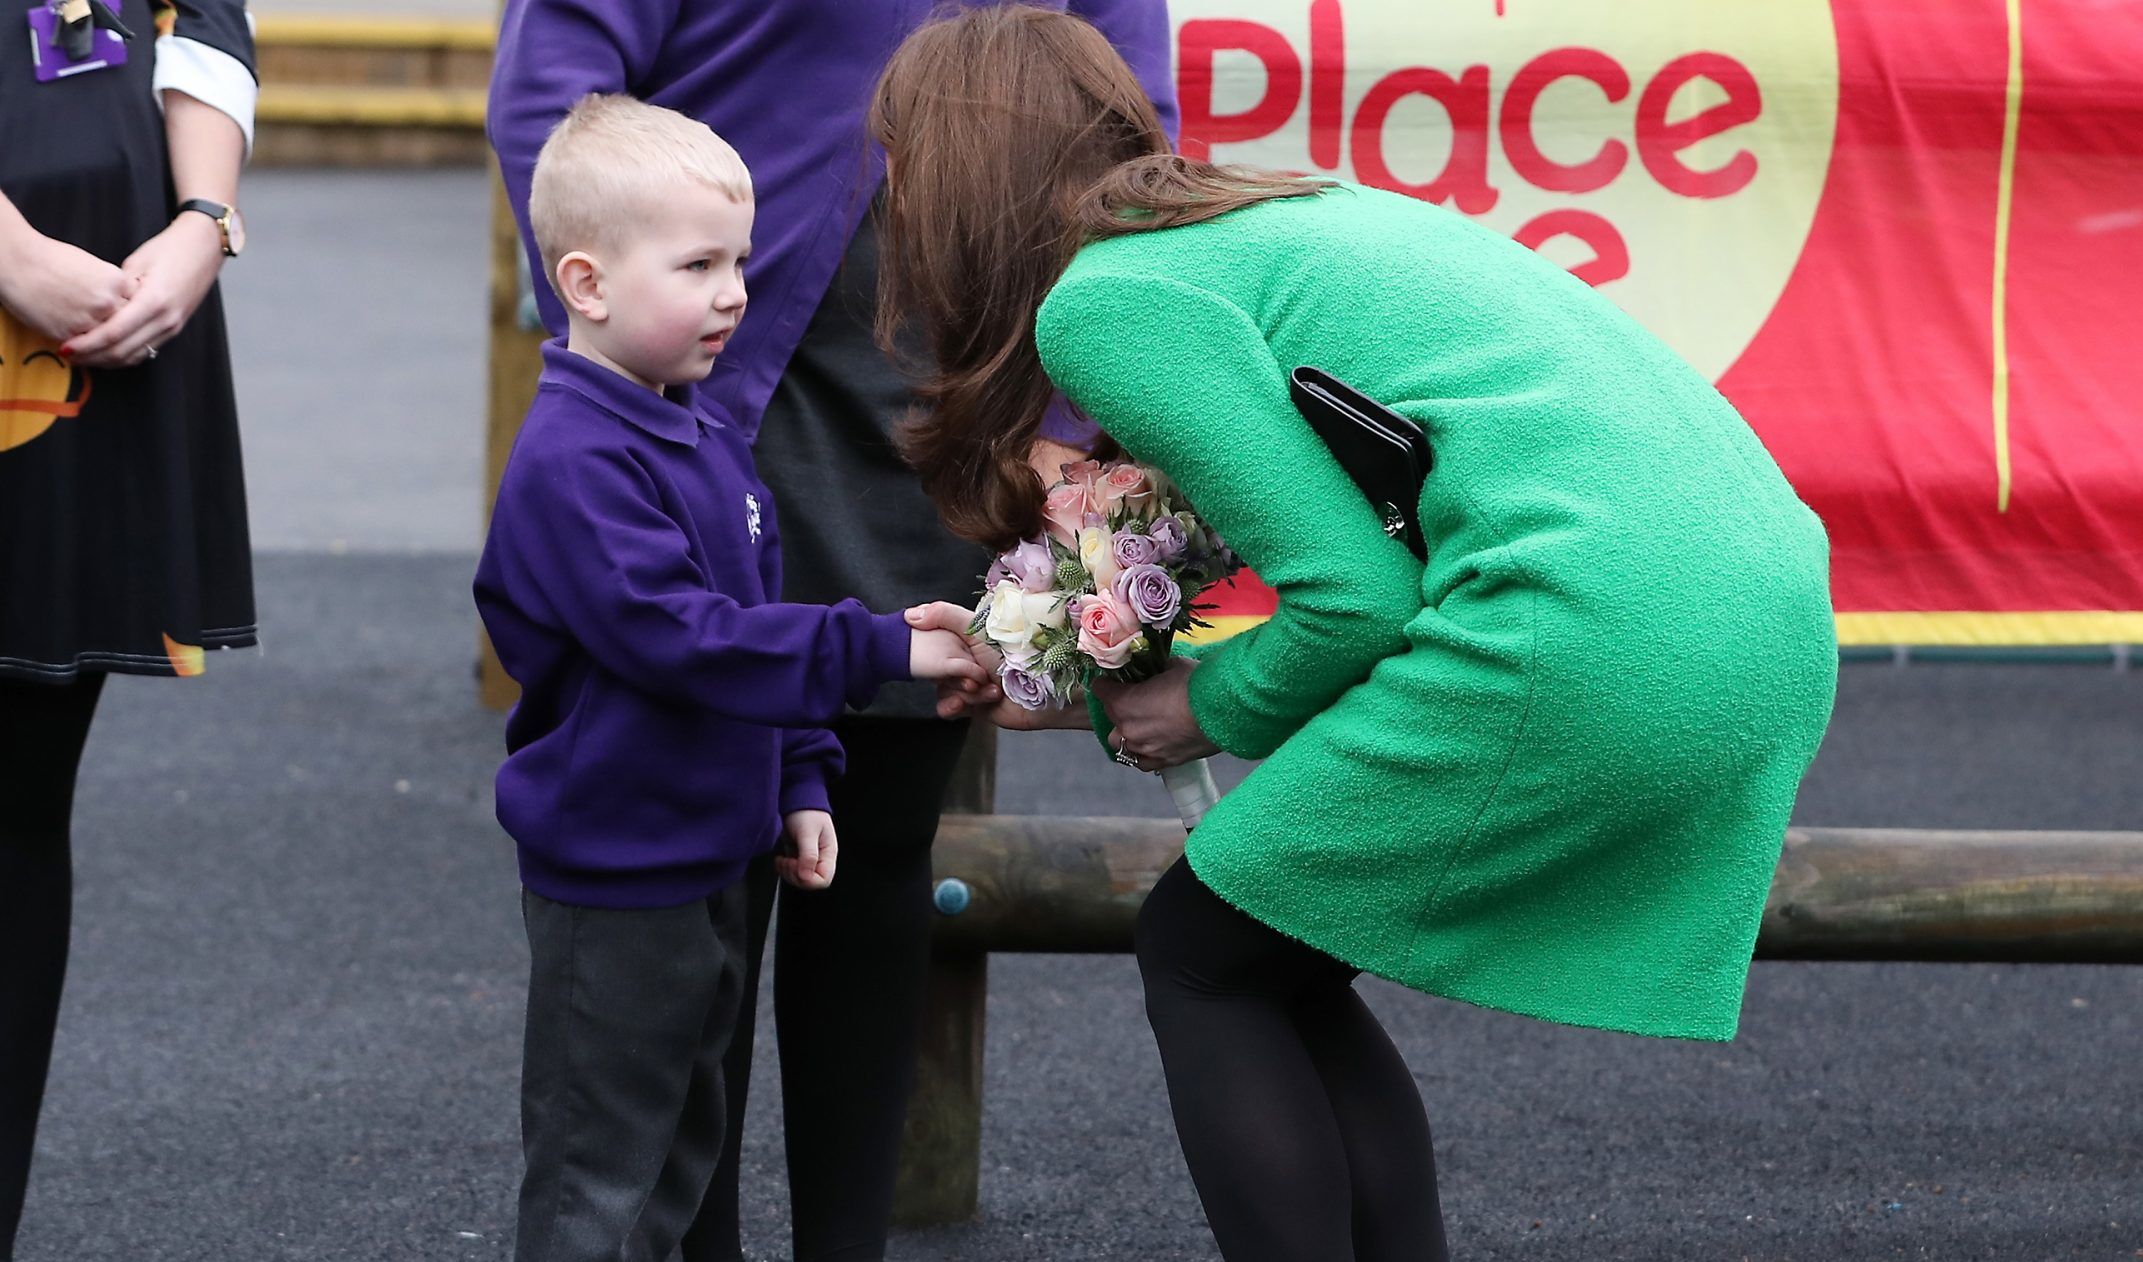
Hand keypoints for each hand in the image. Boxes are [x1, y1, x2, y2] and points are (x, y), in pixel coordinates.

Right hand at [0, 232, 138, 341]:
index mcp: (116, 281)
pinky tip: (84, 347)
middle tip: (121, 335)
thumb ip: (111, 286)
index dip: (131, 310)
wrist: (19, 262)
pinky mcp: (70, 334)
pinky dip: (87, 349)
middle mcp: (107, 302)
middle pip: (126, 324)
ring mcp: (89, 320)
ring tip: (103, 346)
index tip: (129, 313)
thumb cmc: (52, 259)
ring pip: (107, 339)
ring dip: (106, 344)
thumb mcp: (92, 266)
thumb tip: (123, 302)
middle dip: (122, 329)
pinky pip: (86, 348)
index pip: (137, 304)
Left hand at [63, 213, 225, 367]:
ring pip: (134, 356)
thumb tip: (93, 309)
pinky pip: (145, 350)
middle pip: (122, 351)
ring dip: (106, 360)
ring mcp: (172, 327)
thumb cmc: (170, 249)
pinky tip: (106, 352)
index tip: (65, 347)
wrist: (204, 248)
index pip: (114, 333)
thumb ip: (117, 290)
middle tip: (67, 355)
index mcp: (154, 301)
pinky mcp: (173, 329)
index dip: (87, 344)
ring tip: (83, 357)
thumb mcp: (136, 263)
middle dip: (92, 357)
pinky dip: (123, 356)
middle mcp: (165, 320)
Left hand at [776, 809, 836, 889]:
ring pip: (800, 879)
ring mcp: (809, 859)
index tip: (795, 866)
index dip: (808, 879)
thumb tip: (806, 876)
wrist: (797, 798)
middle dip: (795, 876)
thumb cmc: (806, 812)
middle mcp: (821, 858)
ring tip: (782, 860)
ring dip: (788, 873)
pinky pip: (793, 872)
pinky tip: (781, 860)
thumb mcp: (808, 832)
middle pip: (811, 882)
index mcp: (829, 853)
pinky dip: (784, 870)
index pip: (823, 880)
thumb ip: (808, 855)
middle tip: (787, 862)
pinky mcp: (798, 857)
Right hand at [906, 602, 1071, 729]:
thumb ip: (944, 615)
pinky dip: (950, 708)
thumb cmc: (1018, 652)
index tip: (932, 650)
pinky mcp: (975, 706)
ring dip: (957, 693)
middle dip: (951, 677)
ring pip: (942, 689)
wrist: (1045, 693)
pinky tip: (960, 706)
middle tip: (974, 678)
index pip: (936, 640)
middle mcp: (969, 659)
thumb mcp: (978, 628)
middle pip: (936, 670)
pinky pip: (949, 708)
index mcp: (969, 637)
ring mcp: (972, 683)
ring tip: (980, 692)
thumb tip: (909, 615)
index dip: (932, 648)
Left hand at [1091, 658, 1220, 770]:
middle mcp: (1128, 730)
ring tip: (1143, 723)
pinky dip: (1141, 752)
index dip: (1107, 682)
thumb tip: (1154, 670)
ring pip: (1122, 743)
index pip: (1100, 691)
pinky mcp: (1163, 762)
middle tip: (1135, 697)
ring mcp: (1144, 750)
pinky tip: (1151, 743)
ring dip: (1127, 731)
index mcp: (1124, 703)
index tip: (1114, 679)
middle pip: (1111, 717)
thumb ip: (1154, 671)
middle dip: (1118, 706)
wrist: (1226, 710)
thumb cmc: (1197, 684)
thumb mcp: (1171, 666)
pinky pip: (1141, 761)